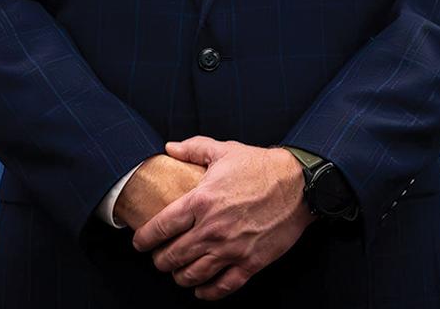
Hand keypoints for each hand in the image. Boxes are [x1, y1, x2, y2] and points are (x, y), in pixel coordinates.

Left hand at [131, 139, 312, 300]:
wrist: (300, 185)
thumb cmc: (260, 166)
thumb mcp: (223, 150)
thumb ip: (193, 148)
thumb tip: (170, 148)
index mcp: (201, 201)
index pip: (161, 227)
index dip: (144, 239)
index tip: (139, 243)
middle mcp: (212, 229)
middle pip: (173, 256)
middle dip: (160, 261)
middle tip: (159, 259)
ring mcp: (231, 249)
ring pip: (194, 274)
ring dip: (180, 277)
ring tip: (177, 273)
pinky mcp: (251, 263)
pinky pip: (223, 286)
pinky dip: (208, 292)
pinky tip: (201, 290)